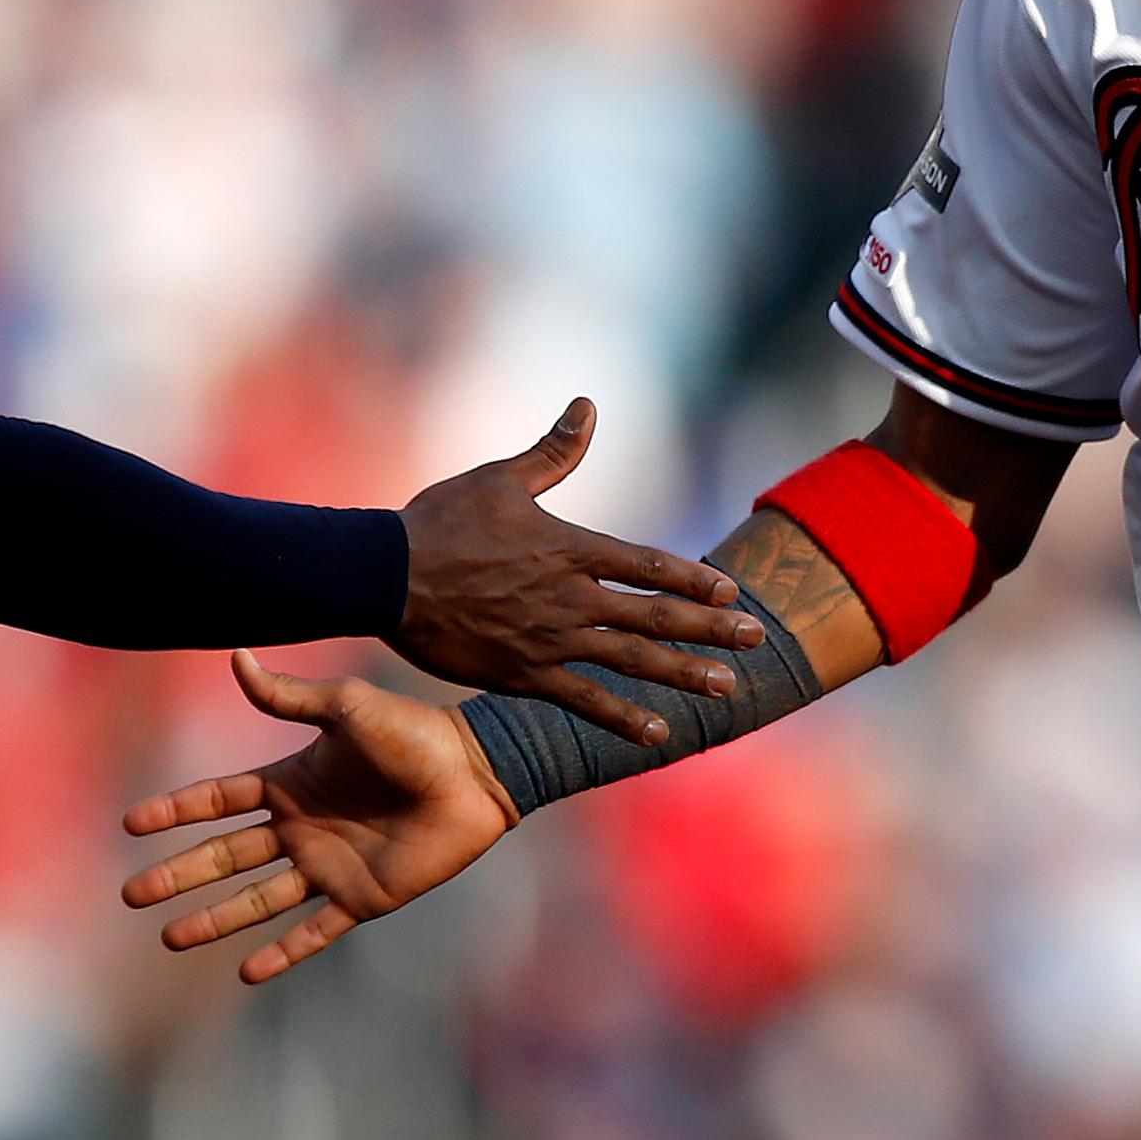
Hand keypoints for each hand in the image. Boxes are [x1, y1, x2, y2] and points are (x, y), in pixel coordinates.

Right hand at [122, 650, 521, 983]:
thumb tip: (235, 656)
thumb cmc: (414, 733)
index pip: (219, 800)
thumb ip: (290, 695)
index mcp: (293, 783)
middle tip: (132, 895)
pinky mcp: (362, 897)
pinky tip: (248, 972)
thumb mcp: (347, 708)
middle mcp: (302, 828)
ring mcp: (329, 866)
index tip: (132, 824)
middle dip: (178, 875)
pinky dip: (283, 953)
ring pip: (258, 899)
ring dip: (214, 918)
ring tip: (170, 937)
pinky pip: (316, 932)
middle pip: (225, 856)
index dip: (176, 811)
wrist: (476, 773)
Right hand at [396, 398, 757, 744]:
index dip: (694, 580)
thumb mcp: (500, 479)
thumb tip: (589, 406)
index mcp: (570, 549)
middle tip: (757, 640)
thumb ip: (554, 452)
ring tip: (729, 689)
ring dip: (683, 674)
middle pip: (654, 616)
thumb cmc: (439, 521)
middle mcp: (570, 598)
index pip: (648, 566)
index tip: (732, 592)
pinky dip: (623, 718)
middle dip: (710, 630)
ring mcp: (549, 641)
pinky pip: (582, 702)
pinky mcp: (522, 675)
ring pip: (630, 662)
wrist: (383, 575)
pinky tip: (661, 734)